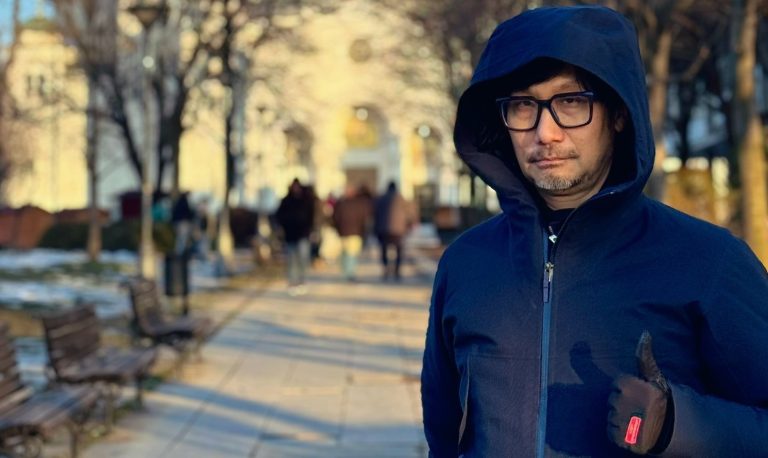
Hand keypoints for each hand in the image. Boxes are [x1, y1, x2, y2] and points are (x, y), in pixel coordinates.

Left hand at [607, 331, 670, 453]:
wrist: (679, 430)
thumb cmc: (665, 400)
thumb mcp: (656, 376)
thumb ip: (644, 356)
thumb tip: (645, 332)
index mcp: (625, 384)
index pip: (617, 384)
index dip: (629, 389)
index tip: (641, 394)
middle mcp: (619, 401)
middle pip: (612, 400)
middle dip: (624, 403)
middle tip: (642, 409)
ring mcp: (618, 420)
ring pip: (611, 417)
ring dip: (622, 419)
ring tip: (640, 421)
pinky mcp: (619, 438)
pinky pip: (612, 433)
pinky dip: (621, 434)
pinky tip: (634, 432)